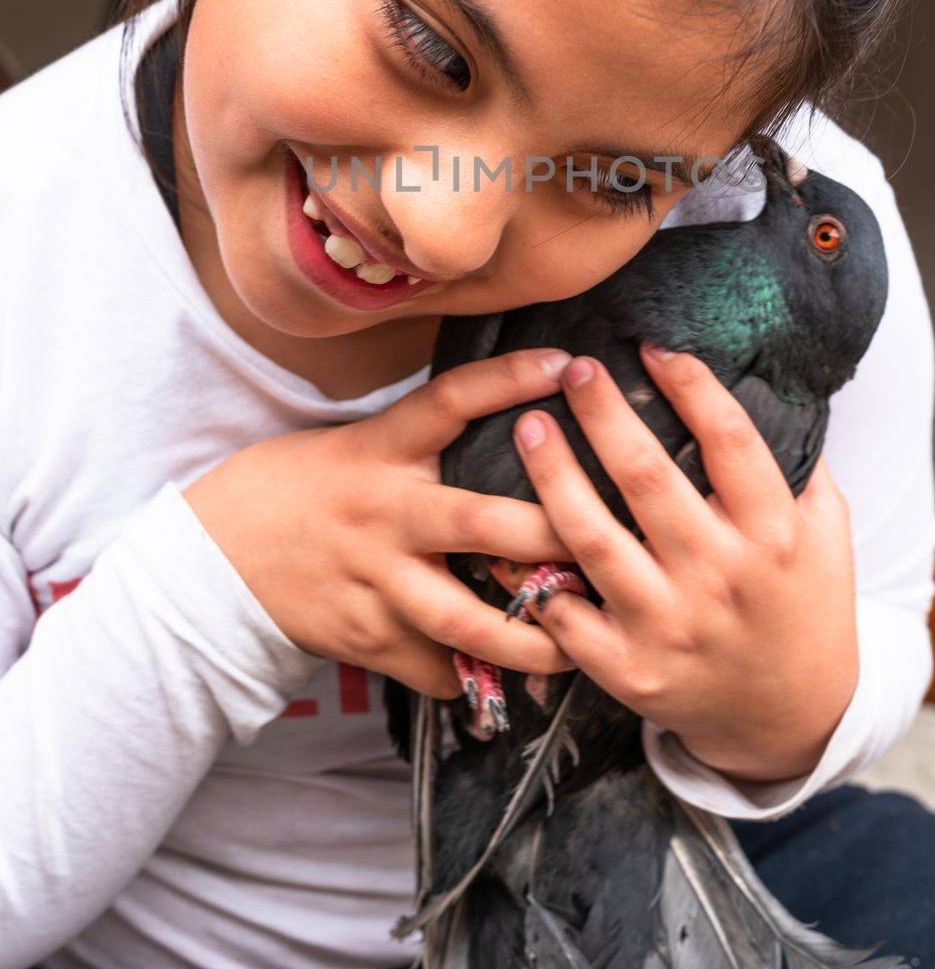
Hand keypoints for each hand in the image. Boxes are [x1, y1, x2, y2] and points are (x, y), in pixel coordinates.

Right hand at [183, 349, 576, 699]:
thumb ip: (425, 441)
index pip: (450, 400)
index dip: (508, 379)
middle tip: (608, 539)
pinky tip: (503, 680)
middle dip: (549, 536)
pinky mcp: (363, 635)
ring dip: (526, 636)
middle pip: (479, 522)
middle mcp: (382, 511)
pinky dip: (468, 675)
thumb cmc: (301, 488)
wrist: (214, 558)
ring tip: (578, 646)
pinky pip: (429, 665)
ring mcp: (372, 579)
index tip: (566, 365)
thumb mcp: (357, 445)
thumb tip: (519, 418)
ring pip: (461, 616)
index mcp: (380, 449)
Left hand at [510, 344, 859, 781]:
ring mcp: (670, 626)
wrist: (791, 717)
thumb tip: (767, 378)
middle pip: (645, 477)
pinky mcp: (630, 670)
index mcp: (773, 532)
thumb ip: (800, 464)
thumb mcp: (826, 531)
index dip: (689, 385)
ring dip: (552, 475)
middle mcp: (721, 576)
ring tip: (528, 425)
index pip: (728, 439)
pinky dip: (532, 575)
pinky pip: (566, 615)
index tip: (653, 346)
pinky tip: (506, 532)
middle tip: (575, 369)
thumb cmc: (804, 602)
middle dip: (602, 413)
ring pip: (592, 538)